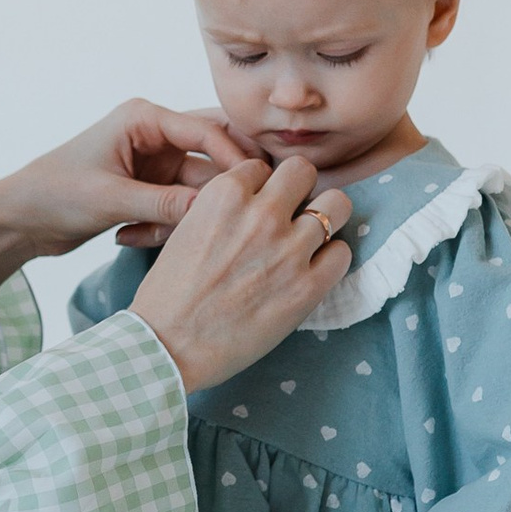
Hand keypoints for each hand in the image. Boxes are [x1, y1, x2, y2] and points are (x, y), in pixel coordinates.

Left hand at [0, 101, 254, 293]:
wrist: (21, 219)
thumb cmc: (54, 193)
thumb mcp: (110, 199)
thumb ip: (164, 204)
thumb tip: (214, 212)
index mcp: (144, 118)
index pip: (207, 129)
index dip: (235, 158)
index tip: (254, 189)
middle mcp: (156, 135)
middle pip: (214, 152)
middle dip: (222, 187)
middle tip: (240, 213)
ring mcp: (156, 163)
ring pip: (199, 186)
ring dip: (183, 216)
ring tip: (146, 235)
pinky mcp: (153, 189)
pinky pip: (181, 207)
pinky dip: (165, 227)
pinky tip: (127, 238)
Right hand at [129, 151, 358, 389]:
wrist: (168, 345)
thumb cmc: (169, 293)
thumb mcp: (186, 229)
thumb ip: (223, 209)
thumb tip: (254, 202)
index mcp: (225, 195)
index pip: (262, 166)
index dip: (261, 186)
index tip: (257, 206)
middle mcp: (261, 214)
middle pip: (305, 171)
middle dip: (300, 188)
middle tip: (292, 211)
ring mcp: (288, 250)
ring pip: (337, 205)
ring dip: (325, 219)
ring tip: (311, 238)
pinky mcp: (307, 288)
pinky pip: (342, 253)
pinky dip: (331, 259)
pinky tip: (313, 270)